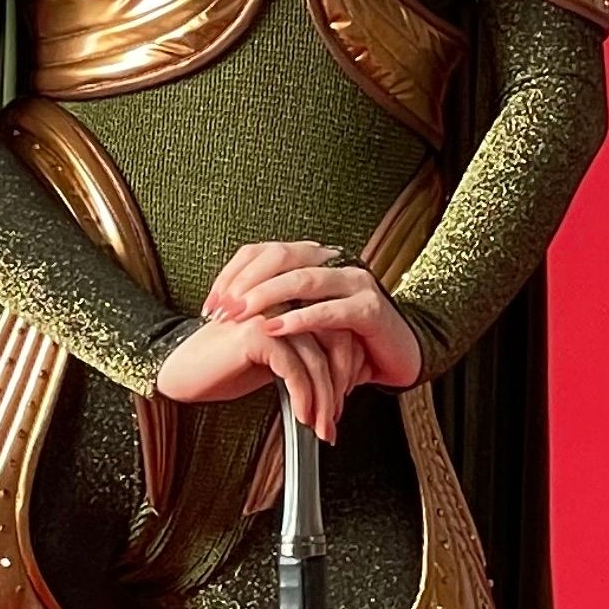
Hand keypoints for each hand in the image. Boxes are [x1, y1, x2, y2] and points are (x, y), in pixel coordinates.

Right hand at [154, 307, 364, 441]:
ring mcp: (270, 314)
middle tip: (335, 421)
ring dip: (323, 400)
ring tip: (321, 427)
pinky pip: (295, 370)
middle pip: (336, 342)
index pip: (341, 329)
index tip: (345, 400)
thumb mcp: (277, 361)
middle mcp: (284, 300)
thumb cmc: (225, 368)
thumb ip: (308, 358)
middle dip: (340, 387)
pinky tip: (302, 417)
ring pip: (317, 359)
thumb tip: (345, 379)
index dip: (349, 368)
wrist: (182, 373)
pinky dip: (303, 398)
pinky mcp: (256, 333)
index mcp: (293, 300)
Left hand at [203, 239, 423, 394]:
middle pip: (280, 257)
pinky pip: (330, 310)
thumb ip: (275, 308)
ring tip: (240, 315)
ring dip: (266, 297)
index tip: (210, 304)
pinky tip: (275, 328)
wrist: (398, 357)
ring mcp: (355, 283)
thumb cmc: (349, 342)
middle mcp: (335, 263)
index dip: (232, 275)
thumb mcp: (304, 320)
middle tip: (220, 310)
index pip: (264, 252)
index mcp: (316, 260)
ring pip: (303, 279)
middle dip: (244, 284)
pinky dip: (300, 319)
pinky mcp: (370, 309)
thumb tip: (227, 310)